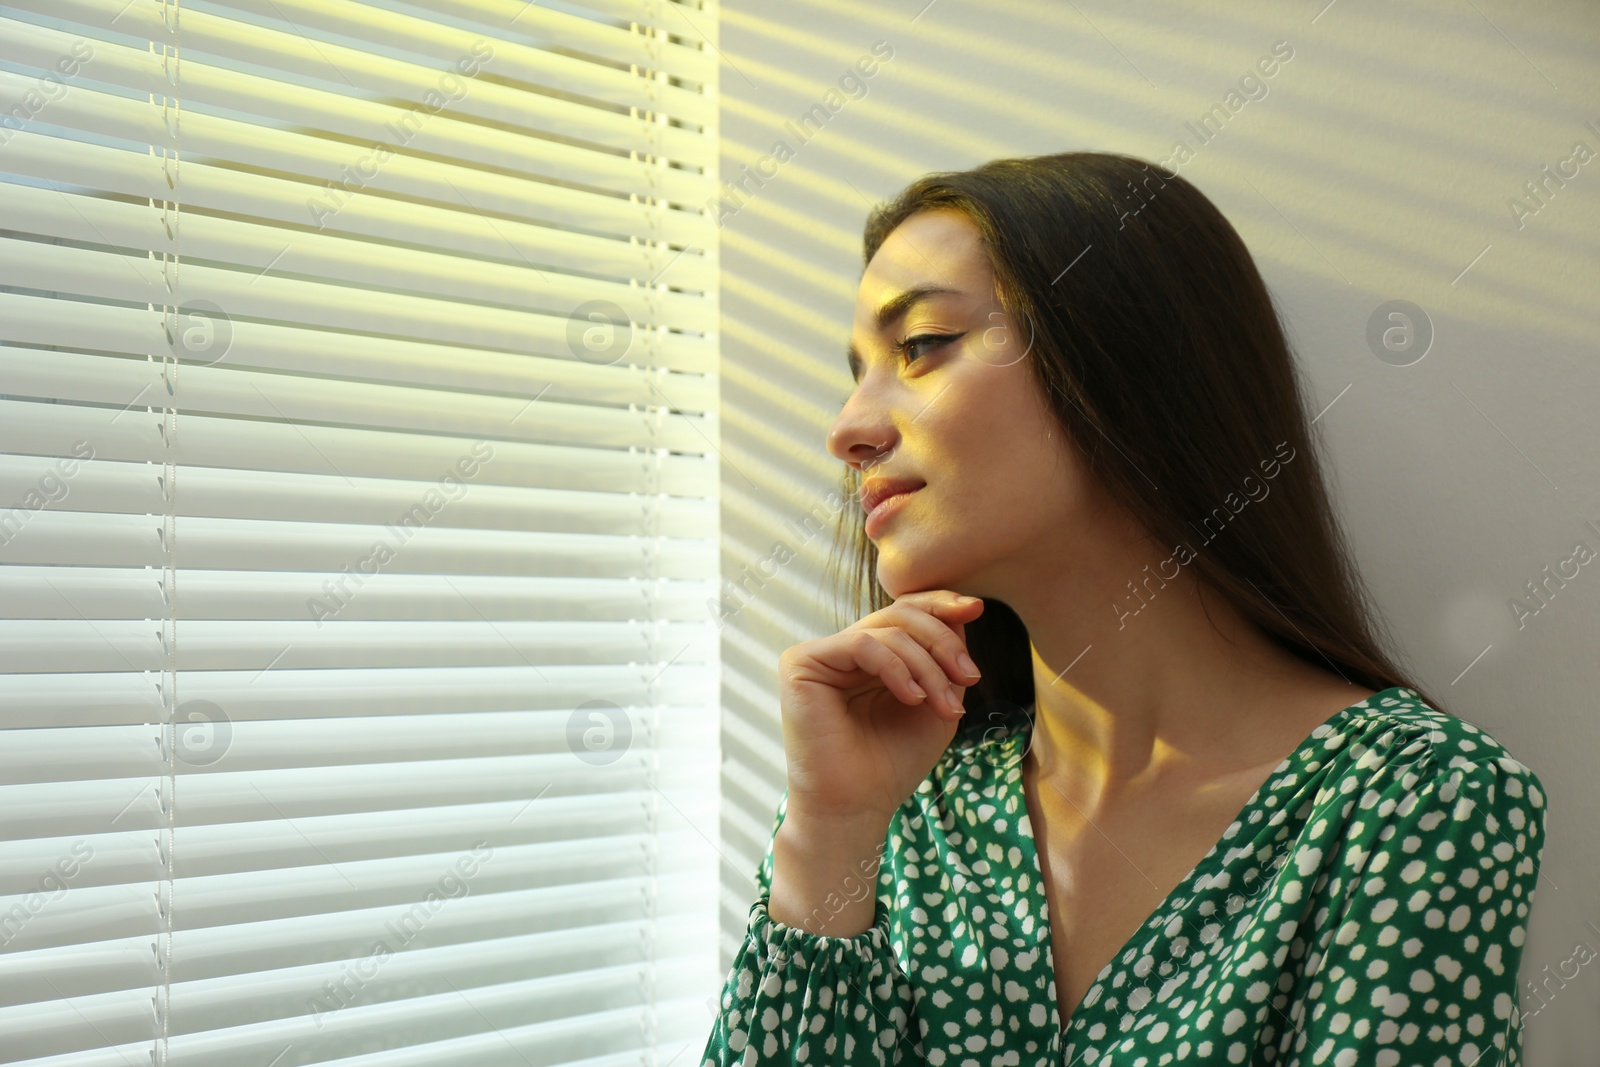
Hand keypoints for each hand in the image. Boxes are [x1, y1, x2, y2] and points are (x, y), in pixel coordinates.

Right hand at [776, 590, 984, 829]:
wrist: (856, 807)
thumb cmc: (893, 762)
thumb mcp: (935, 701)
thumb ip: (946, 658)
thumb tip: (963, 609)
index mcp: (871, 657)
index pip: (904, 612)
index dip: (940, 604)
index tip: (977, 609)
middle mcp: (843, 650)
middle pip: (900, 615)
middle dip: (943, 641)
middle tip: (970, 676)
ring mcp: (820, 655)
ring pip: (886, 631)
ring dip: (928, 666)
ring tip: (944, 706)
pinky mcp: (801, 663)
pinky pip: (861, 644)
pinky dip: (897, 668)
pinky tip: (913, 699)